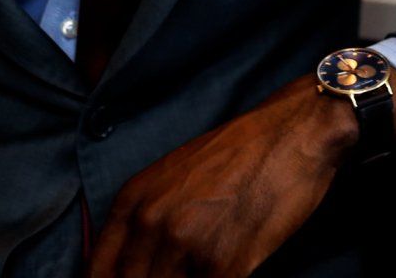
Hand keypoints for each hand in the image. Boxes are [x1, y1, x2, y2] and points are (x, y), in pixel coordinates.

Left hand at [87, 70, 395, 277]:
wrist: (297, 132)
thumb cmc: (243, 150)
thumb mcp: (177, 173)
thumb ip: (147, 218)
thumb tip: (133, 264)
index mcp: (134, 198)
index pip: (98, 270)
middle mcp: (153, 222)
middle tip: (175, 276)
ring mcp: (187, 245)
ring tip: (203, 272)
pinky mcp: (225, 264)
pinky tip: (228, 273)